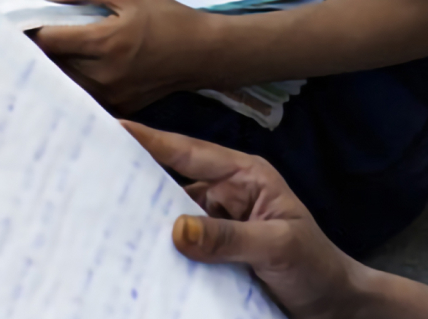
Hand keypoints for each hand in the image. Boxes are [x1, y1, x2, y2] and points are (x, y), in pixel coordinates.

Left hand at [32, 0, 216, 112]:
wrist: (200, 52)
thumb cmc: (165, 16)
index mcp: (104, 42)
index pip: (48, 41)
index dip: (28, 30)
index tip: (17, 22)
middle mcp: (102, 75)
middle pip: (49, 67)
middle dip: (33, 53)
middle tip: (21, 40)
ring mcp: (108, 97)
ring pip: (61, 85)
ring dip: (48, 70)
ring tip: (41, 54)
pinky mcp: (116, 108)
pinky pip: (80, 96)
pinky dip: (67, 84)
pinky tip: (66, 71)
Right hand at [123, 124, 360, 318]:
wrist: (333, 306)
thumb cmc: (315, 267)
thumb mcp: (277, 247)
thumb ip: (229, 238)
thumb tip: (176, 229)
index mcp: (245, 175)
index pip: (190, 152)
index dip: (151, 140)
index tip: (115, 127)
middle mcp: (227, 193)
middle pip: (174, 180)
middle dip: (138, 178)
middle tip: (94, 177)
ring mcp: (218, 223)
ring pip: (172, 215)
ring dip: (146, 220)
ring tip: (104, 219)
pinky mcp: (213, 254)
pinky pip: (180, 247)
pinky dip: (160, 250)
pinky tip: (135, 257)